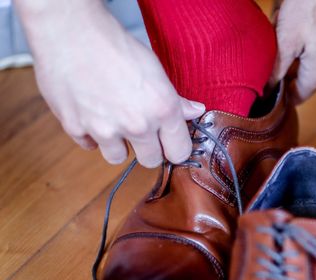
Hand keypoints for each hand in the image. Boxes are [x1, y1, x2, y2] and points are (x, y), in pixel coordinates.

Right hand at [15, 0, 203, 167]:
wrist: (69, 30)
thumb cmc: (114, 44)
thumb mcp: (155, 69)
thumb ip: (175, 98)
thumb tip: (195, 111)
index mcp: (162, 109)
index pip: (180, 152)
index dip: (174, 147)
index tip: (168, 142)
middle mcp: (137, 125)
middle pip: (150, 161)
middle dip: (147, 148)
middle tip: (139, 129)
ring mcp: (105, 130)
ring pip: (118, 158)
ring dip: (117, 145)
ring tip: (112, 119)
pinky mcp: (76, 128)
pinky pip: (89, 146)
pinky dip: (90, 134)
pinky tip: (91, 113)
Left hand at [270, 0, 315, 103]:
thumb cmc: (313, 5)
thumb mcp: (287, 39)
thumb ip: (276, 69)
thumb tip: (267, 91)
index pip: (298, 98)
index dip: (279, 97)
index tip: (263, 91)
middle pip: (302, 79)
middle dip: (283, 70)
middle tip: (268, 56)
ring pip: (308, 62)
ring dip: (292, 54)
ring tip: (280, 36)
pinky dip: (302, 41)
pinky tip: (293, 23)